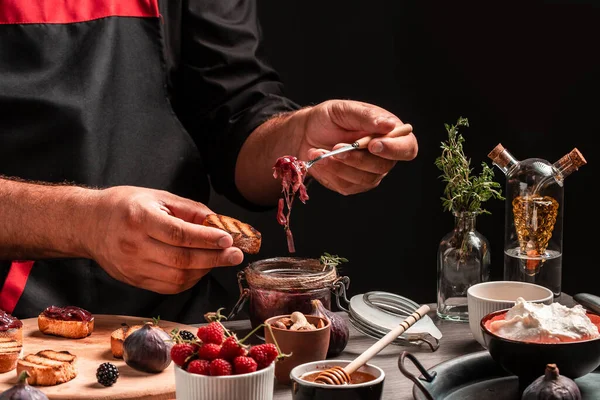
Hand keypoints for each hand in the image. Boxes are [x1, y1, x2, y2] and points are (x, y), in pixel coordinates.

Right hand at [85, 186, 243, 293]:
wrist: (87, 224)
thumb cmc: (124, 205)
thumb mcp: (157, 197)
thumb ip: (190, 210)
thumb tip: (220, 223)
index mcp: (139, 218)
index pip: (178, 234)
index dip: (206, 239)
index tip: (229, 239)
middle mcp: (133, 246)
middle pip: (181, 260)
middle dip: (214, 259)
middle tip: (236, 255)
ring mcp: (132, 267)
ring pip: (177, 278)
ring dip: (204, 270)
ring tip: (219, 259)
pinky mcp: (133, 280)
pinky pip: (168, 287)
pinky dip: (190, 280)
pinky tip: (200, 268)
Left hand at [298, 100, 416, 194]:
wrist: (307, 133)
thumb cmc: (329, 118)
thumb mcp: (345, 110)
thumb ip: (367, 116)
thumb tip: (390, 124)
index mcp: (390, 134)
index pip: (407, 148)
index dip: (394, 149)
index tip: (373, 145)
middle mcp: (384, 156)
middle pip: (383, 167)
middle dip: (357, 158)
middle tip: (336, 146)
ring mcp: (369, 172)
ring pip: (364, 179)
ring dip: (340, 166)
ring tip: (320, 151)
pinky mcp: (353, 184)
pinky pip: (347, 186)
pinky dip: (330, 172)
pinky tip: (319, 160)